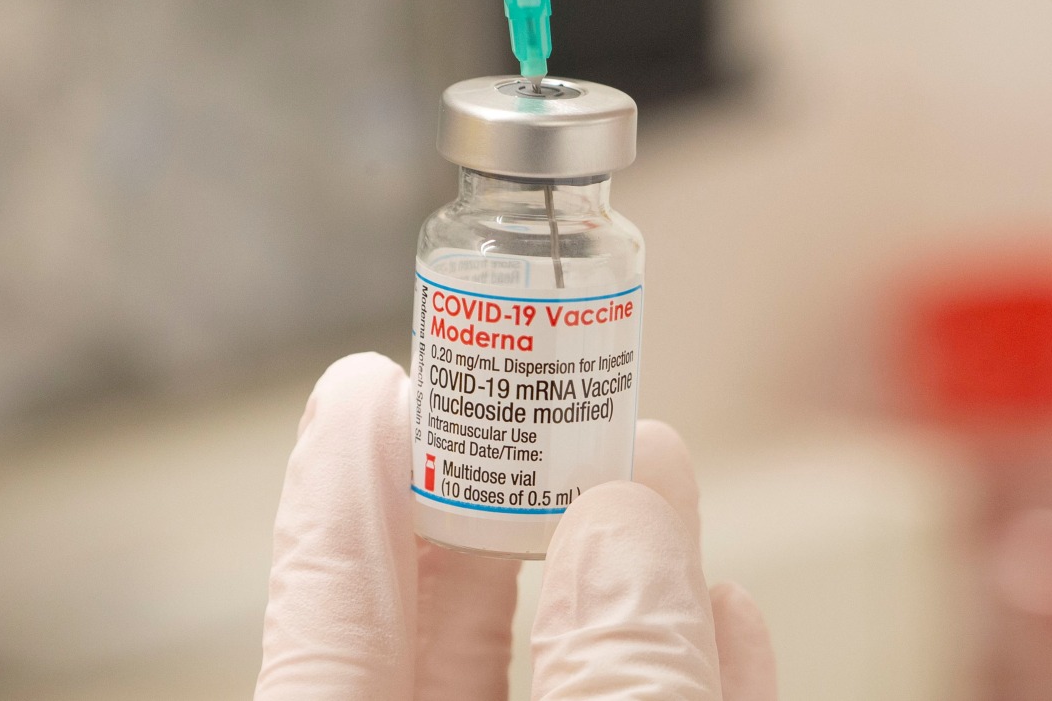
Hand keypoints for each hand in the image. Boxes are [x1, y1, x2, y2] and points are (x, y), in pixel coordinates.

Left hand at [254, 352, 776, 699]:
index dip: (345, 479)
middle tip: (534, 400)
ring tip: (654, 476)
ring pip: (555, 678)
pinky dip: (681, 677)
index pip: (327, 598)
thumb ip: (612, 682)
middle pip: (436, 622)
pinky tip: (723, 617)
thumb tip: (628, 525)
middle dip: (500, 499)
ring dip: (616, 578)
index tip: (364, 381)